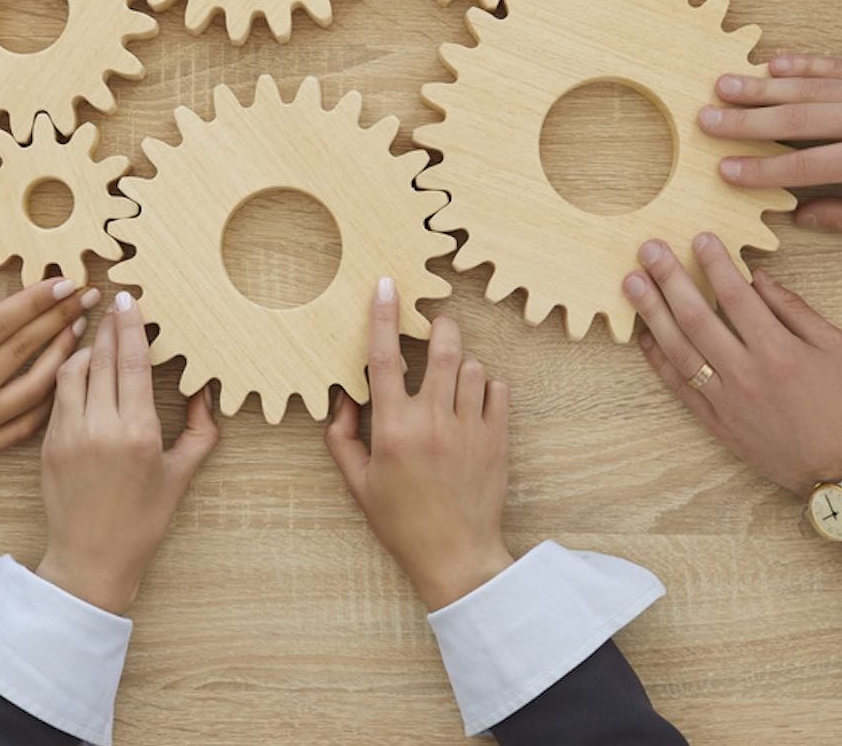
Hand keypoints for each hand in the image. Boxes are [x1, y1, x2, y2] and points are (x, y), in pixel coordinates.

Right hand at [0, 275, 93, 604]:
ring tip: (85, 333)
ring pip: (36, 388)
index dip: (35, 299)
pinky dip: (50, 403)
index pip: (0, 324)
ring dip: (65, 356)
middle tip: (90, 295)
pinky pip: (26, 426)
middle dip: (62, 318)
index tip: (63, 280)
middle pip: (26, 349)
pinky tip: (64, 384)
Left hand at [36, 292, 219, 614]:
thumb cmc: (142, 522)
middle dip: (110, 325)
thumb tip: (204, 393)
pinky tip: (80, 365)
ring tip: (99, 334)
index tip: (130, 299)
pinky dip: (69, 373)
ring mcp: (69, 434)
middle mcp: (101, 428)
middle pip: (104, 358)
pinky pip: (57, 394)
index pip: (134, 363)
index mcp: (138, 432)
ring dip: (86, 346)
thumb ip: (199, 431)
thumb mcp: (180, 476)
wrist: (91, 560)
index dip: (132, 326)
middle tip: (115, 300)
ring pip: (73, 370)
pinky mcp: (47, 443)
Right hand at [324, 278, 512, 609]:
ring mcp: (469, 429)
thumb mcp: (358, 482)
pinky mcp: (497, 439)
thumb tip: (345, 395)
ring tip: (451, 376)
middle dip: (438, 326)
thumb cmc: (401, 521)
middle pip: (441, 349)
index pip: (383, 358)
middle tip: (434, 325)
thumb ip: (343, 435)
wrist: (456, 556)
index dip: (383, 316)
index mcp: (393, 430)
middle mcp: (432, 422)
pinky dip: (487, 384)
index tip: (387, 285)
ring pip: (472, 366)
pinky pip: (498, 389)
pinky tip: (473, 398)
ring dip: (461, 361)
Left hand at [626, 234, 841, 496]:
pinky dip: (658, 359)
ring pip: (679, 350)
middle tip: (649, 249)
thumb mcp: (836, 346)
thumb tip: (758, 278)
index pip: (736, 296)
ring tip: (632, 283)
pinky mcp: (716, 423)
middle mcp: (747, 374)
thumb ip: (794, 309)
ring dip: (652, 314)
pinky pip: (678, 386)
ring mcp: (727, 401)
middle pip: (696, 317)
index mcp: (780, 351)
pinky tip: (644, 334)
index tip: (698, 237)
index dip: (714, 263)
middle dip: (669, 279)